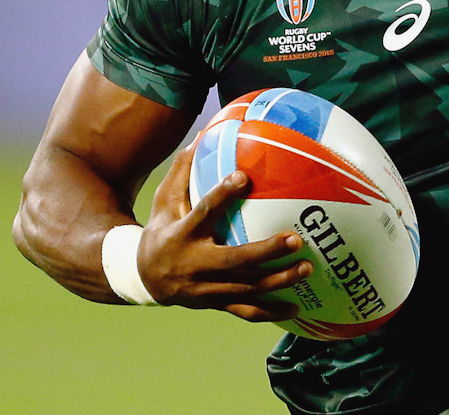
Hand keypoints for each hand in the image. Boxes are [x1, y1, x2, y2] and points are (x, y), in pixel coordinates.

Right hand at [135, 146, 310, 318]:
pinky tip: (296, 307)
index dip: (222, 194)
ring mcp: (206, 289)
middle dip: (266, 251)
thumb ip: (183, 172)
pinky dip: (271, 312)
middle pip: (233, 260)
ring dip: (278, 280)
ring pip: (245, 288)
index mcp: (182, 234)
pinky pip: (245, 311)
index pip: (203, 211)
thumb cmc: (160, 230)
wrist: (143, 277)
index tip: (244, 177)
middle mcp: (194, 264)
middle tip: (296, 238)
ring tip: (306, 268)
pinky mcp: (215, 304)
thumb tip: (202, 136)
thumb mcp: (164, 201)